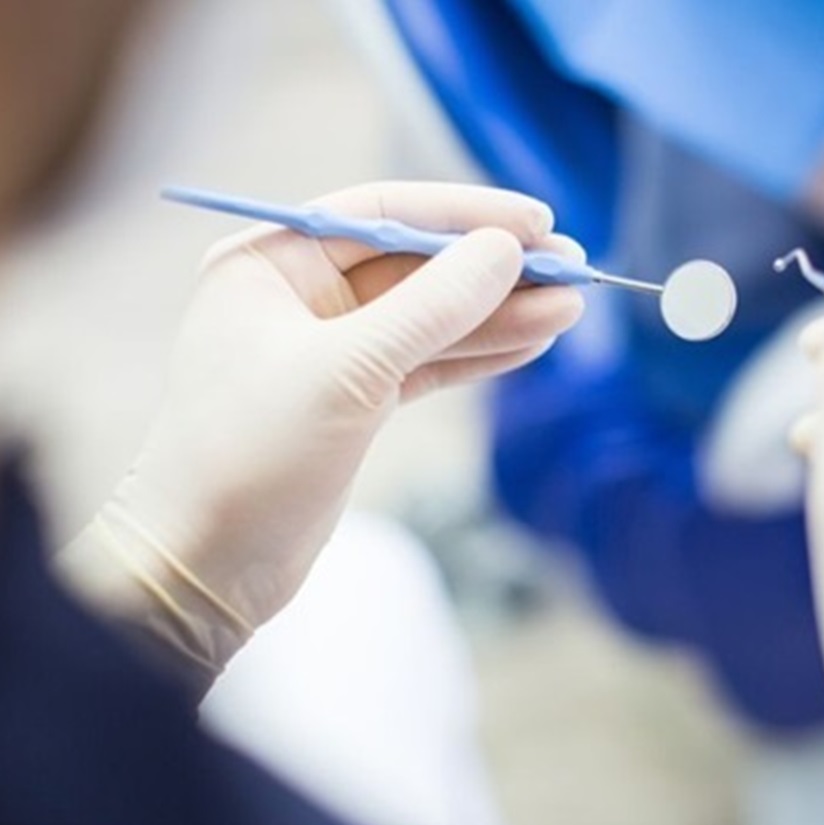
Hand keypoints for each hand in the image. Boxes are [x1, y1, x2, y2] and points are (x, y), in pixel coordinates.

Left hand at [60, 182, 582, 686]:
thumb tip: (504, 250)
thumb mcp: (348, 371)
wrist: (206, 567)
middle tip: (572, 266)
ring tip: (570, 306)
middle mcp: (299, 297)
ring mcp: (330, 352)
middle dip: (493, 270)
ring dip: (499, 314)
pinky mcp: (355, 403)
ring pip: (430, 319)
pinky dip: (478, 354)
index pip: (383, 212)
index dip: (465, 213)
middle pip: (415, 265)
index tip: (537, 222)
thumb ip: (432, 306)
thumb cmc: (251, 456)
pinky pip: (427, 363)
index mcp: (271, 263)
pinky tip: (532, 341)